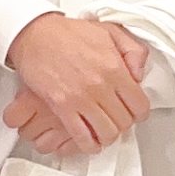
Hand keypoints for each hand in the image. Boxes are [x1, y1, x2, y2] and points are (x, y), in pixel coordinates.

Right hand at [6, 11, 148, 154]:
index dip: (139, 112)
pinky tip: (89, 141)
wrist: (34, 33)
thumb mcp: (110, 31)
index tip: (133, 112)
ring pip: (106, 132)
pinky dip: (88, 144)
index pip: (140, 105)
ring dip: (107, 136)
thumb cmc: (69, 32)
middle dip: (123, 124)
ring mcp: (81, 97)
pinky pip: (81, 135)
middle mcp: (101, 85)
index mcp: (115, 68)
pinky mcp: (61, 105)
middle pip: (124, 121)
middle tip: (116, 120)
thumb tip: (140, 75)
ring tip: (103, 131)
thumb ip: (134, 51)